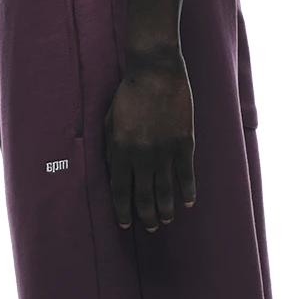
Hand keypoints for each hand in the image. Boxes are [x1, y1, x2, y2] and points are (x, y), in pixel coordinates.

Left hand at [103, 54, 196, 231]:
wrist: (155, 71)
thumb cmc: (129, 93)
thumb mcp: (109, 120)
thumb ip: (110, 148)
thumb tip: (112, 172)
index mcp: (121, 151)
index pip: (120, 191)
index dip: (122, 211)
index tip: (125, 224)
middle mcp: (142, 156)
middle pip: (143, 196)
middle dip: (146, 216)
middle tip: (151, 227)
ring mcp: (164, 151)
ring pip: (165, 190)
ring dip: (166, 209)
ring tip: (167, 219)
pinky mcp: (183, 143)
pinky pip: (186, 174)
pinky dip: (187, 191)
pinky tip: (188, 202)